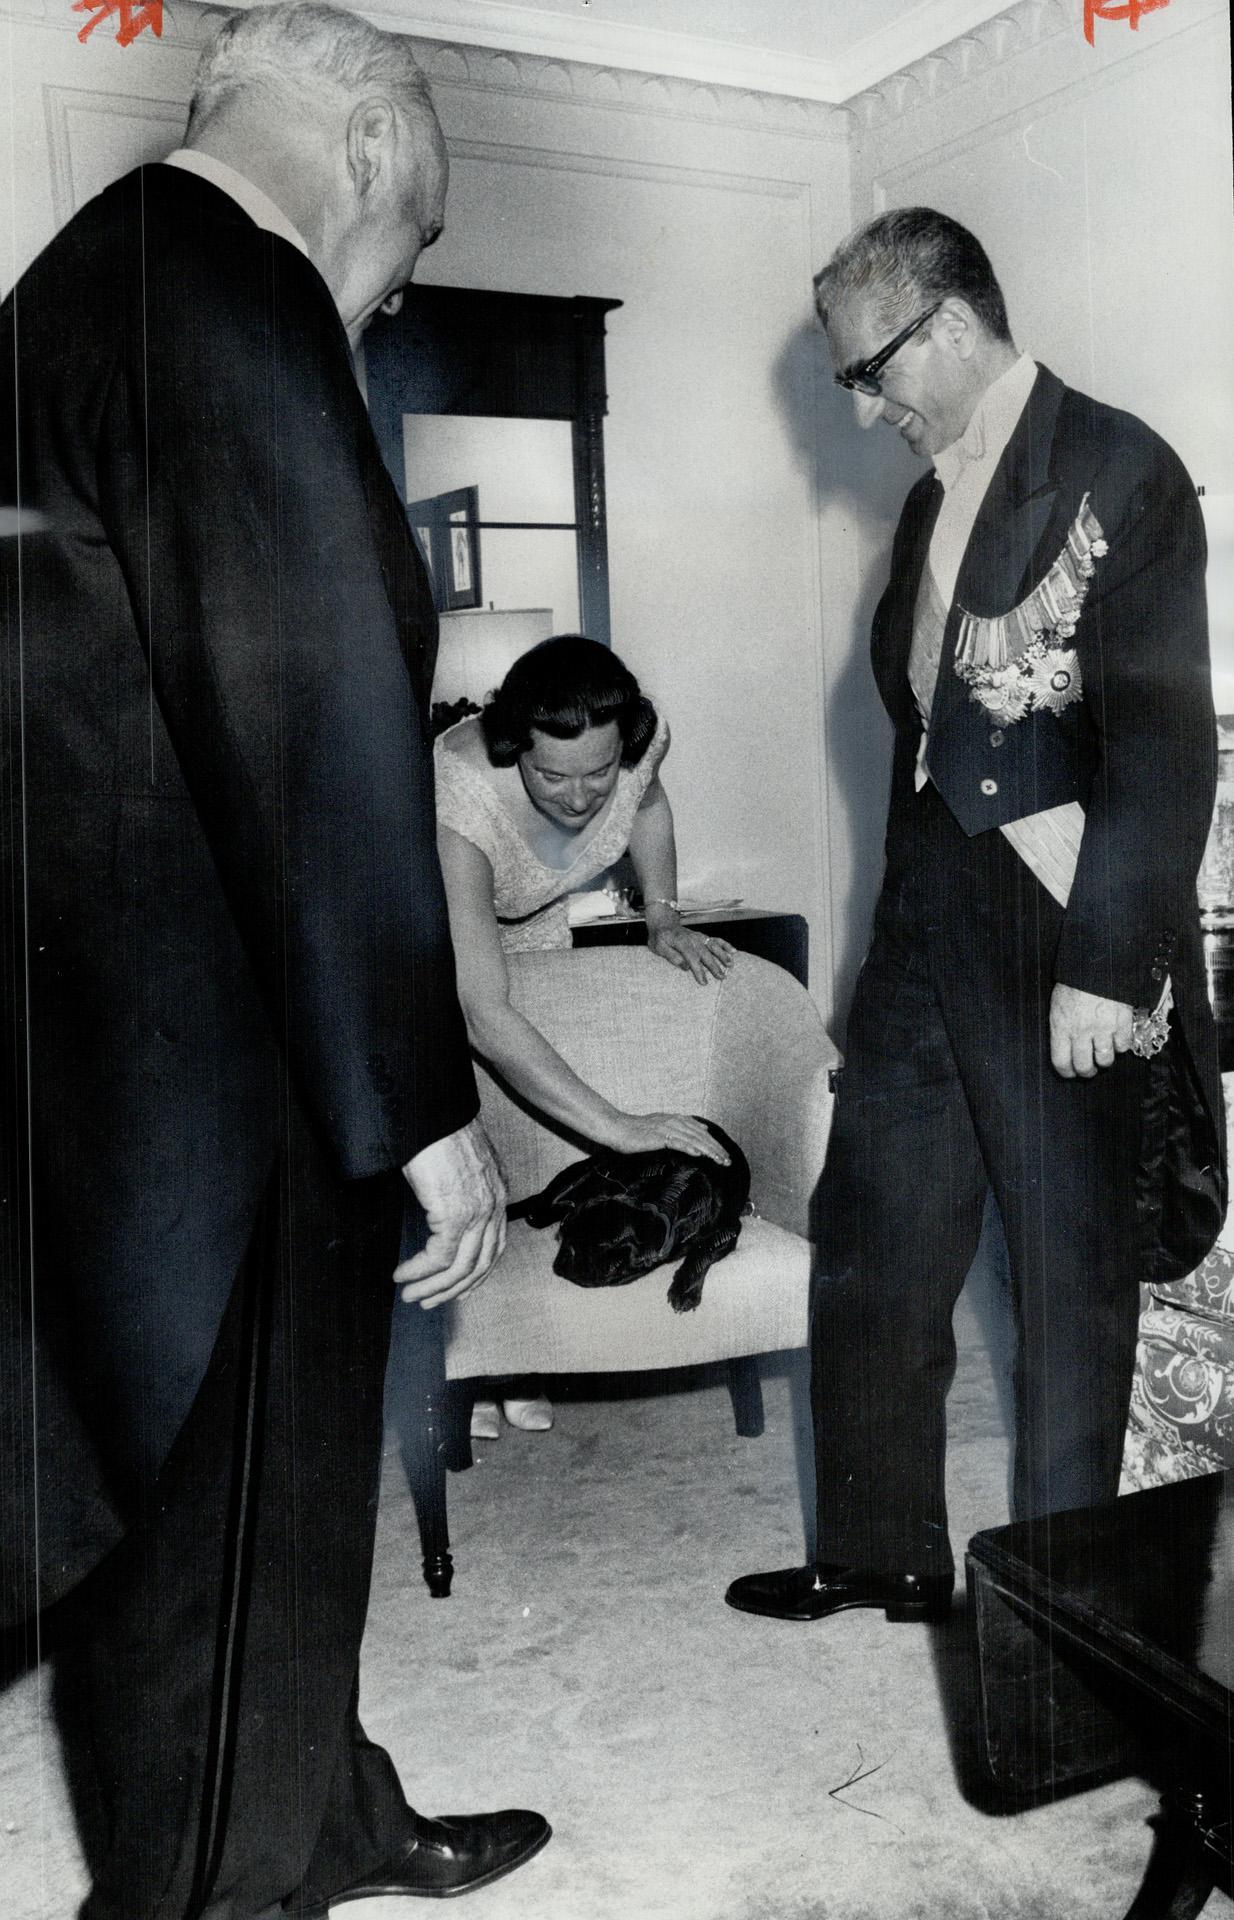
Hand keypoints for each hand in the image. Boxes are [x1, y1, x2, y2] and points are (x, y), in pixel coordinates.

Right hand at [396, 1119, 506, 1307]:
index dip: (476, 1275)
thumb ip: (461, 1189)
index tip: (458, 1291)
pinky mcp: (455, 1212)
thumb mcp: (458, 1163)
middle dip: (451, 1290)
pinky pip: (439, 1257)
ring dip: (432, 1287)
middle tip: (427, 1301)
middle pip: (479, 1264)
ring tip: (410, 1295)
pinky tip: (402, 1274)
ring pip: (459, 1268)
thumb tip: (444, 1212)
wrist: (431, 1113)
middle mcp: (493, 1205)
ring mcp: (477, 1211)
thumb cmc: (438, 1130)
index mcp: (497, 1192)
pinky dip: (418, 1271)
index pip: (494, 1247)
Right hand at [608, 1110, 730, 1163]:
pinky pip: (676, 1142)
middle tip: (728, 1162)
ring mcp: (666, 1128)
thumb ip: (680, 1127)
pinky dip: (689, 1147)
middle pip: (700, 1136)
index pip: (701, 1132)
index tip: (724, 1156)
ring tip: (719, 1161)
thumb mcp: (661, 1125)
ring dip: (708, 1150)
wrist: (616, 1128)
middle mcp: (674, 1121)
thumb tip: (702, 1128)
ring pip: (692, 1139)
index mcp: (676, 1119)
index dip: (714, 1144)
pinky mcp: (657, 1136)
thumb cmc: (636, 1132)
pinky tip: (698, 1154)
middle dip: (716, 1149)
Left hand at [647, 924, 735, 984]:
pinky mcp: (702, 936)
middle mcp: (692, 939)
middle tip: (721, 977)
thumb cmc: (659, 938)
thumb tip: (685, 967)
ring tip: (730, 965)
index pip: (692, 958)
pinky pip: (716, 940)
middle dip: (714, 966)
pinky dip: (725, 945)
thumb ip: (672, 957)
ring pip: (713, 946)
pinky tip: (733, 951)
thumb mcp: (658, 948)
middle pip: (705, 953)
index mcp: (681, 942)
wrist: (663, 923)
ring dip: (723, 955)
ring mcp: (699, 937)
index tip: (704, 982)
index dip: (699, 971)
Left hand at [1049, 983, 1134, 1078]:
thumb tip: (1065, 1047)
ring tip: (1103, 1052)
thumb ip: (1061, 1027)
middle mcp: (1081, 1032)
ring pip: (1106, 1060)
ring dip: (1104, 1060)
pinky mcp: (1122, 1022)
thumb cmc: (1074, 982)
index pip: (1061, 1062)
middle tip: (1090, 1068)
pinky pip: (1123, 1046)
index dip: (1067, 1072)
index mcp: (1061, 1027)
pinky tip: (1116, 1037)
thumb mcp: (1058, 1005)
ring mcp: (1103, 1028)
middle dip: (1087, 1071)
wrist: (1097, 964)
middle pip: (1085, 1066)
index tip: (1070, 1072)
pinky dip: (1121, 1045)